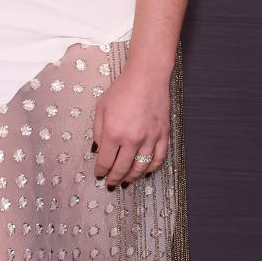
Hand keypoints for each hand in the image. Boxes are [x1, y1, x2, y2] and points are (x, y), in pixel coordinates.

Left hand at [91, 63, 169, 186]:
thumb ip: (98, 132)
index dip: (100, 171)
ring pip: (141, 167)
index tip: (98, 175)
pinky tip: (146, 172)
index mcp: (113, 133)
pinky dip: (152, 168)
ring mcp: (150, 138)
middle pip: (122, 168)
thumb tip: (98, 150)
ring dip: (132, 177)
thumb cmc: (122, 89)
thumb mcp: (101, 108)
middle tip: (111, 184)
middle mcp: (132, 139)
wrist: (147, 76)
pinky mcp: (163, 134)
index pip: (105, 161)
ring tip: (126, 181)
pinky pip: (159, 158)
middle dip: (114, 178)